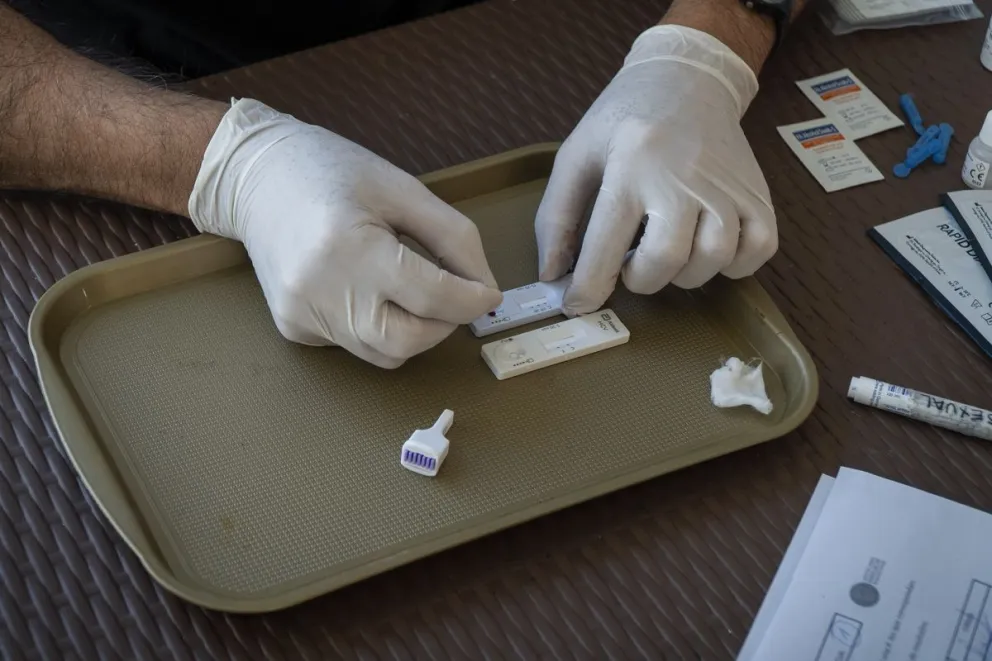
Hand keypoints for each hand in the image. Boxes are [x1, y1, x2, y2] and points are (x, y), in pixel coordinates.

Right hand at [188, 99, 501, 367]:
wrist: (254, 176)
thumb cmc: (332, 171)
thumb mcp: (403, 188)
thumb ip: (454, 238)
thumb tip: (485, 288)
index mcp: (351, 247)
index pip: (432, 297)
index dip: (473, 300)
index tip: (489, 294)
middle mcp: (320, 290)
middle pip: (408, 341)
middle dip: (444, 325)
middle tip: (451, 296)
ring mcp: (302, 315)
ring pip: (384, 353)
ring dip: (414, 331)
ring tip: (410, 289)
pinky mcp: (294, 329)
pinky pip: (355, 345)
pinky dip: (377, 327)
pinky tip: (364, 288)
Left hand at [535, 25, 776, 314]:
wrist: (687, 79)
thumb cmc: (624, 122)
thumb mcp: (576, 156)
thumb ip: (556, 218)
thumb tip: (552, 277)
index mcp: (630, 166)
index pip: (606, 245)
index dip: (588, 287)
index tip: (577, 305)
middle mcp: (681, 177)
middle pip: (665, 259)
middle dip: (640, 279)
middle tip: (632, 264)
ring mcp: (726, 187)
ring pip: (712, 261)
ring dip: (684, 273)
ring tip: (669, 250)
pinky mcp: (758, 194)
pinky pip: (756, 253)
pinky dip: (733, 265)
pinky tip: (708, 247)